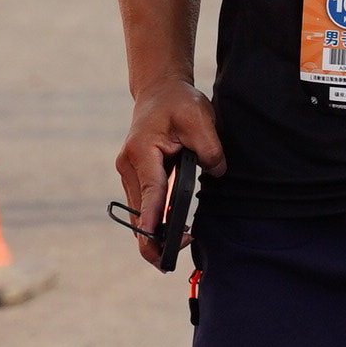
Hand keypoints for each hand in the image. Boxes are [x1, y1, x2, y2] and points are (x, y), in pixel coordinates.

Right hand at [115, 75, 221, 267]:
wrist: (159, 90)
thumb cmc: (178, 102)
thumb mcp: (199, 118)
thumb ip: (209, 148)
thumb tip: (216, 173)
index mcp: (143, 151)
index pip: (151, 190)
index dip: (153, 218)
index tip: (153, 242)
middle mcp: (129, 166)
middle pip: (139, 211)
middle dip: (153, 238)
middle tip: (176, 256)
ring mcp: (130, 173)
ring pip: (138, 213)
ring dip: (154, 232)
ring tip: (179, 245)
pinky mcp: (136, 177)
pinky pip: (143, 205)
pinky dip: (154, 221)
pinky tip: (172, 231)